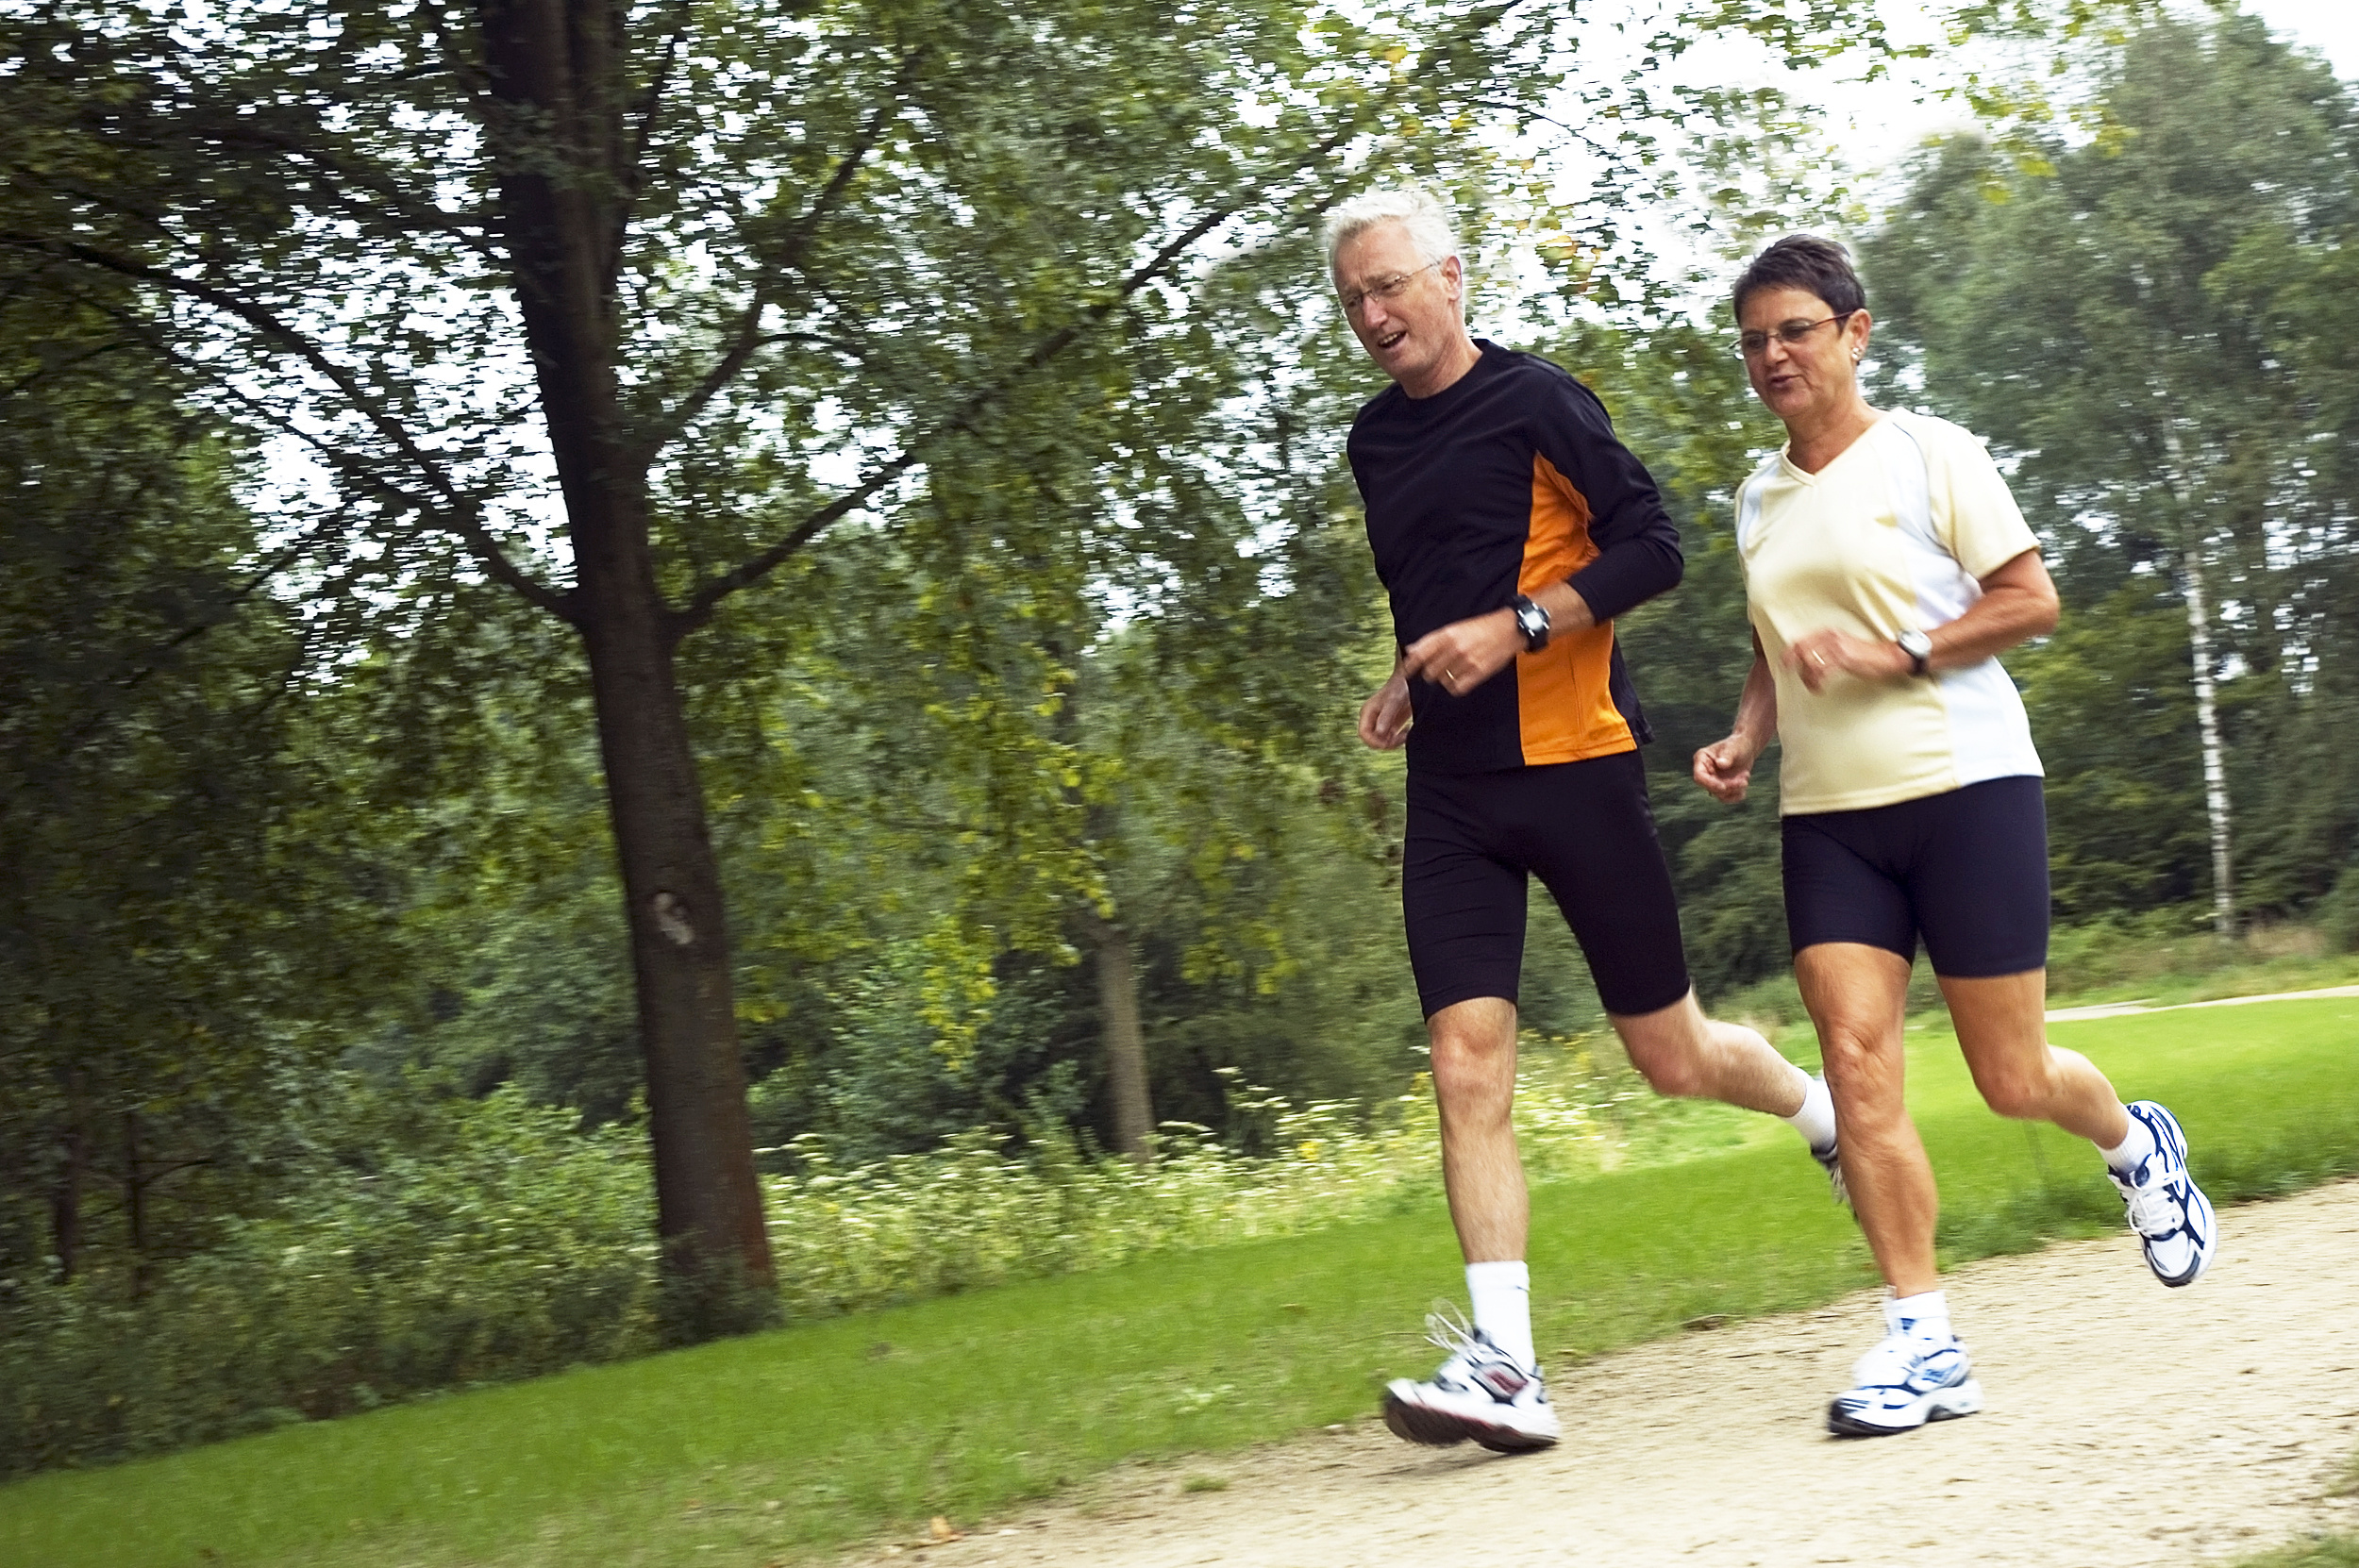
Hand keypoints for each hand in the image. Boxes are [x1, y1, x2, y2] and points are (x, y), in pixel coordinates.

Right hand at [1358, 672, 1411, 749]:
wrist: (1411, 681)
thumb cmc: (1401, 688)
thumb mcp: (1394, 701)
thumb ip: (1386, 717)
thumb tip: (1380, 733)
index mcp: (1367, 712)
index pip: (1363, 733)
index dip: (1373, 742)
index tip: (1389, 743)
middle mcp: (1371, 718)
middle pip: (1371, 740)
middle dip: (1385, 743)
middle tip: (1401, 737)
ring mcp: (1379, 722)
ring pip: (1380, 741)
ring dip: (1393, 742)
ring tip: (1406, 733)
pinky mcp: (1389, 725)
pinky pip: (1389, 739)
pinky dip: (1397, 740)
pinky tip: (1407, 731)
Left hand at [1397, 608, 1519, 699]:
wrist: (1509, 629)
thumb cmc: (1481, 628)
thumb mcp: (1455, 628)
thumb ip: (1432, 640)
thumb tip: (1410, 650)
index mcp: (1448, 634)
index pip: (1421, 653)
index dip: (1410, 665)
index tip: (1406, 673)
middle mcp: (1455, 647)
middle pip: (1430, 671)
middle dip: (1429, 674)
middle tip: (1434, 672)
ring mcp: (1467, 661)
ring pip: (1444, 680)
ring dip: (1444, 679)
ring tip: (1453, 671)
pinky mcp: (1478, 672)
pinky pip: (1457, 688)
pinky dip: (1455, 687)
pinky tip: (1459, 680)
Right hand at [1692, 734, 1759, 803]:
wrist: (1746, 749)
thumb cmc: (1738, 745)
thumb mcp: (1734, 748)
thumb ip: (1727, 755)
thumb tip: (1720, 764)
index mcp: (1701, 759)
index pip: (1699, 776)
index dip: (1710, 784)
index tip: (1724, 787)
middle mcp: (1704, 771)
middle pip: (1711, 788)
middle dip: (1728, 787)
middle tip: (1745, 780)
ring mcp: (1712, 780)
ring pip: (1720, 794)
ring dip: (1735, 790)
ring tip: (1746, 775)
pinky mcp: (1721, 787)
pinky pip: (1727, 798)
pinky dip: (1737, 795)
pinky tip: (1745, 782)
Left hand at [1783, 628, 1909, 692]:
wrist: (1886, 657)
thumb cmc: (1865, 655)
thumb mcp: (1842, 647)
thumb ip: (1826, 650)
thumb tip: (1808, 660)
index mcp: (1828, 633)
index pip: (1800, 640)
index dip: (1789, 653)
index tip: (1784, 665)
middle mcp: (1830, 637)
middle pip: (1801, 650)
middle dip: (1795, 666)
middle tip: (1797, 678)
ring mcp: (1836, 647)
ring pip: (1810, 662)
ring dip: (1808, 678)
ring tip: (1814, 686)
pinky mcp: (1843, 658)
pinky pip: (1821, 671)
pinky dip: (1816, 683)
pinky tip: (1819, 689)